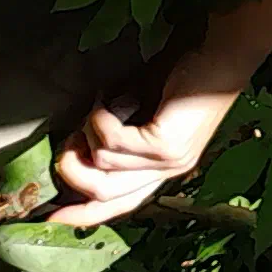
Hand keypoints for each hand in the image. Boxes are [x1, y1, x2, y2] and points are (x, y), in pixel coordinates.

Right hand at [42, 81, 234, 227]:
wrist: (223, 53)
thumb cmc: (184, 76)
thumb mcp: (145, 113)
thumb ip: (121, 138)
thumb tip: (77, 150)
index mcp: (164, 168)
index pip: (120, 205)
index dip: (83, 215)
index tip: (49, 218)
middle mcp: (169, 171)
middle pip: (102, 195)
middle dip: (72, 171)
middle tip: (68, 142)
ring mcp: (169, 161)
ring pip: (101, 164)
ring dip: (88, 134)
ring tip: (101, 109)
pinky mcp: (166, 146)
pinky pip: (110, 142)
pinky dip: (99, 121)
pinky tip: (110, 102)